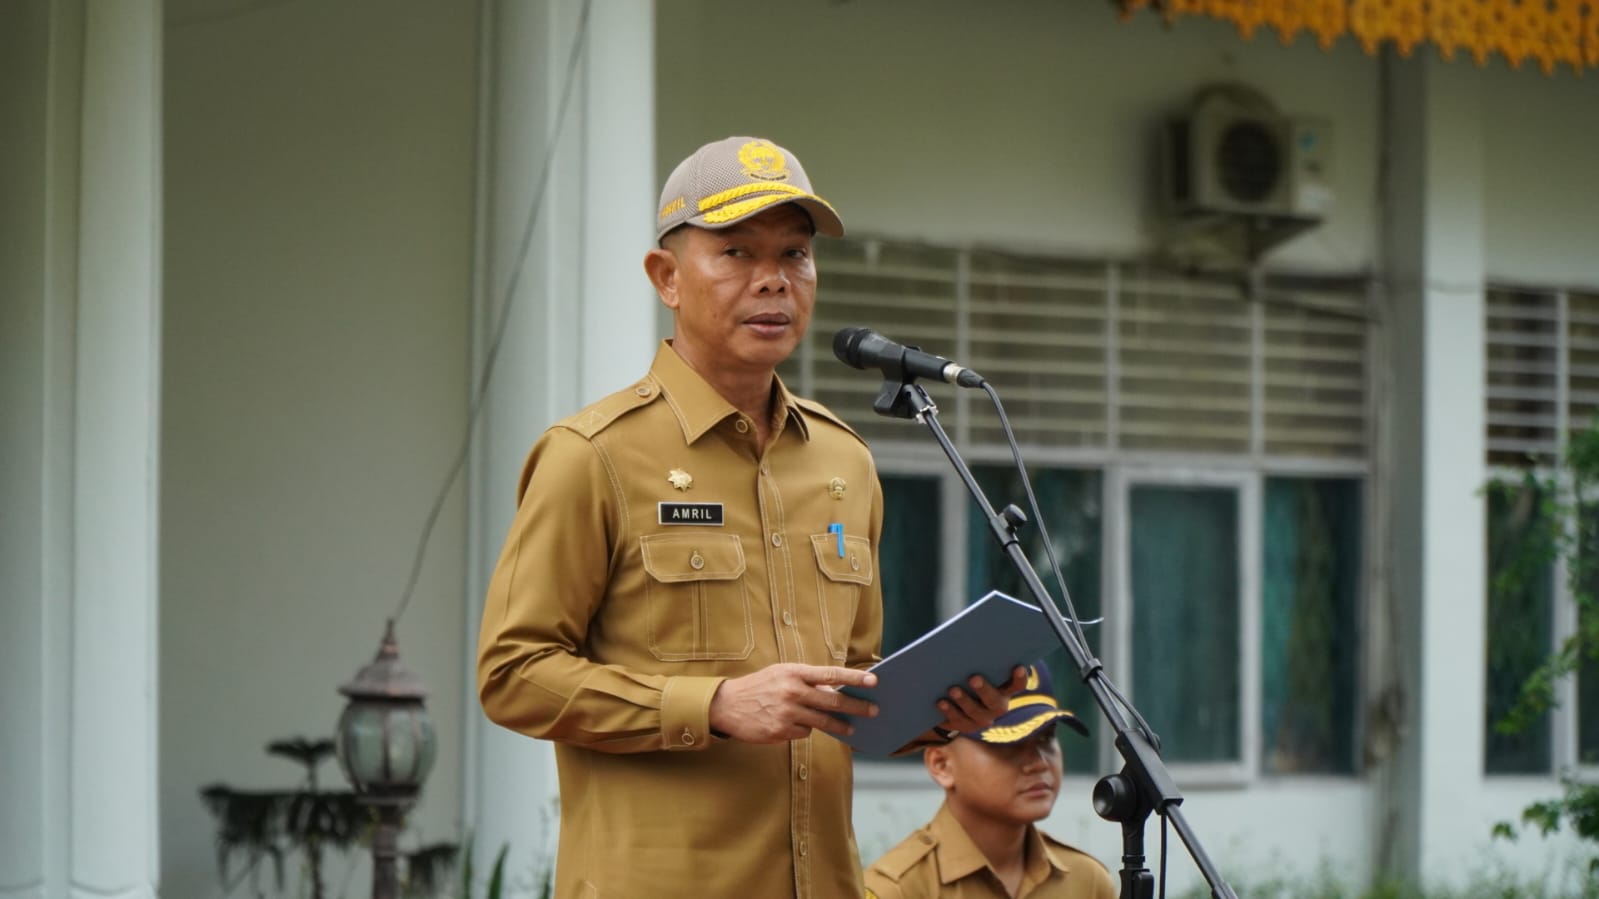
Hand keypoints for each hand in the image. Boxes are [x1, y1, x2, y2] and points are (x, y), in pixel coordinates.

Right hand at [708, 664, 878, 742]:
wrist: (726, 705)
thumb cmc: (760, 686)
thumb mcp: (781, 674)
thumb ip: (807, 680)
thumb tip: (835, 690)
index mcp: (794, 673)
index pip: (831, 674)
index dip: (854, 679)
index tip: (874, 682)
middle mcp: (792, 692)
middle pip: (832, 702)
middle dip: (857, 707)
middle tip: (873, 711)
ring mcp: (786, 713)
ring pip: (822, 722)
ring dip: (839, 726)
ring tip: (850, 728)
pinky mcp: (779, 731)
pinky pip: (804, 733)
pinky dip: (805, 730)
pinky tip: (794, 725)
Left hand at [933, 666, 1025, 734]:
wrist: (954, 703)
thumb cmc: (967, 677)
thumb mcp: (975, 670)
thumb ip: (977, 662)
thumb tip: (967, 640)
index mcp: (1004, 690)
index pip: (1017, 685)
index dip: (1020, 678)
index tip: (1018, 667)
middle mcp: (996, 706)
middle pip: (995, 701)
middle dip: (984, 690)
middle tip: (973, 678)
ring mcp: (982, 719)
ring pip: (975, 712)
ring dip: (964, 700)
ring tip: (953, 689)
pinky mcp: (965, 726)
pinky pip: (958, 721)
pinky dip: (949, 711)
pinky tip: (941, 702)